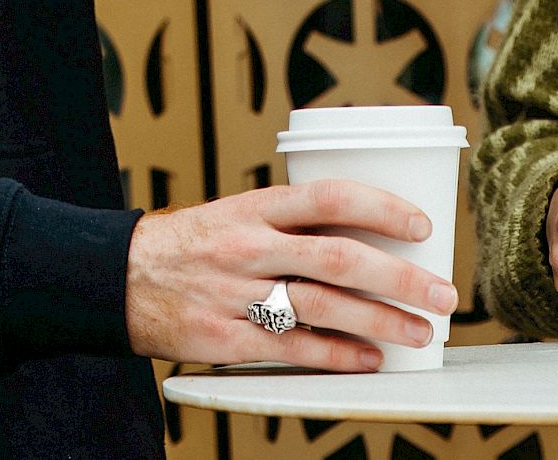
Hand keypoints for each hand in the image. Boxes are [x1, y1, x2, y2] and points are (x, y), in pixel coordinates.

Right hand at [125, 180, 457, 371]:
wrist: (115, 279)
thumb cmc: (191, 246)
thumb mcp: (236, 216)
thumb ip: (290, 224)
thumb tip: (366, 237)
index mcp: (254, 207)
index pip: (329, 197)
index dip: (382, 209)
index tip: (422, 226)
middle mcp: (247, 247)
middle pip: (338, 258)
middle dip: (400, 278)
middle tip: (442, 294)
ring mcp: (234, 294)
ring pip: (322, 306)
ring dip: (380, 322)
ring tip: (419, 332)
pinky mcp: (223, 337)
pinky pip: (291, 347)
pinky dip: (336, 355)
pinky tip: (369, 359)